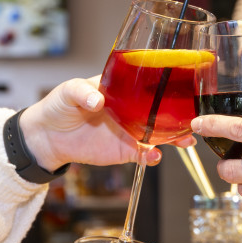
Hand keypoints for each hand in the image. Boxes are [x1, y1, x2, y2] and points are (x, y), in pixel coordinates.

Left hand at [20, 76, 194, 169]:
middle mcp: (131, 109)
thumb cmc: (59, 106)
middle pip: (161, 111)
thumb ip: (83, 92)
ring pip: (159, 134)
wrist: (48, 137)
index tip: (182, 89)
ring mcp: (130, 130)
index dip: (166, 87)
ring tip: (184, 141)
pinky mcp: (124, 150)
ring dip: (174, 138)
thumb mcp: (69, 91)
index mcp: (122, 89)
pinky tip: (155, 157)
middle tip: (193, 120)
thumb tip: (97, 99)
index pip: (148, 85)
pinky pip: (144, 155)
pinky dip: (151, 157)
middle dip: (180, 116)